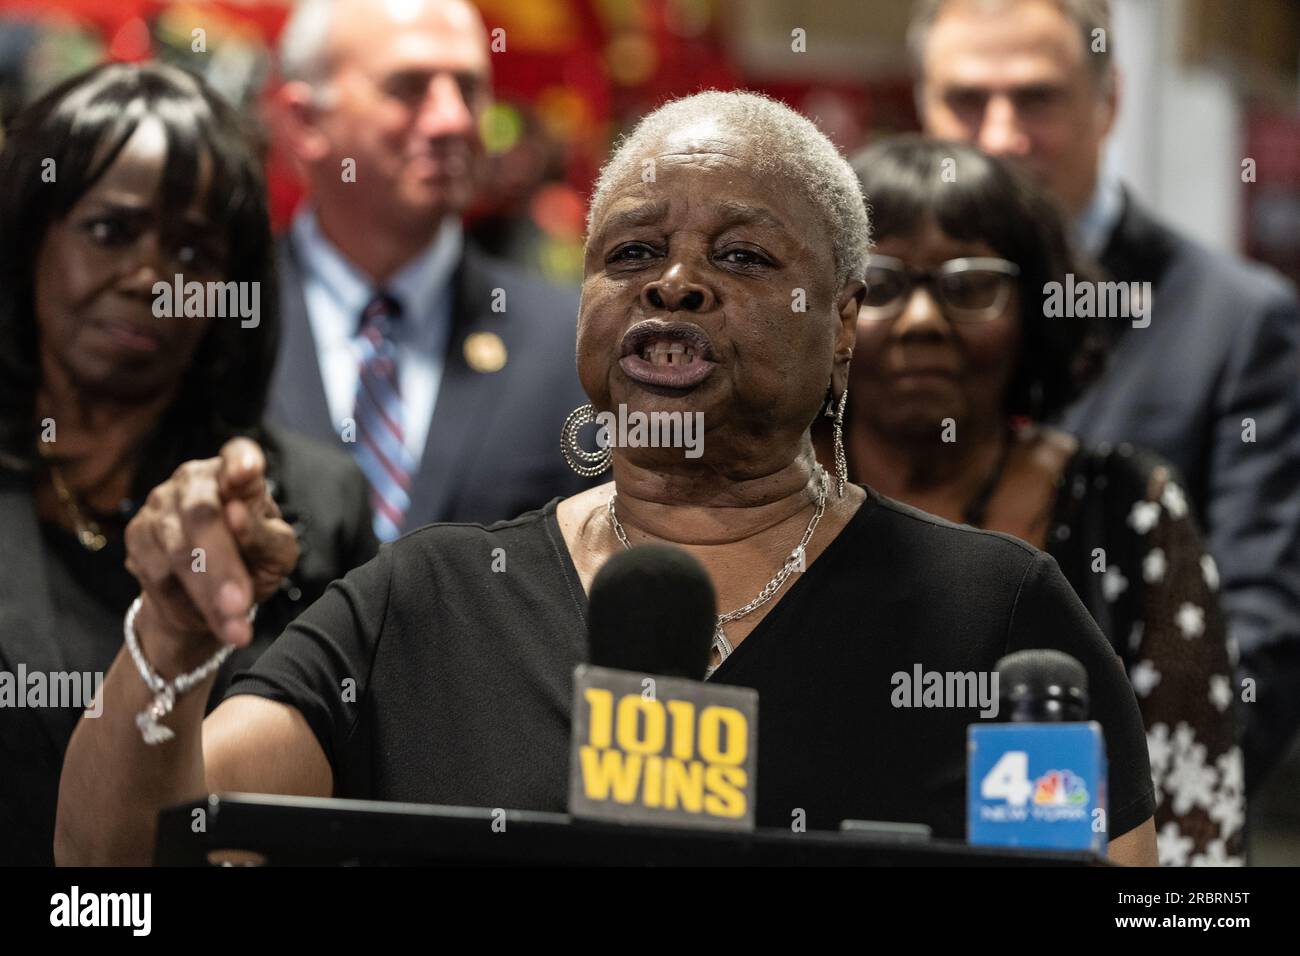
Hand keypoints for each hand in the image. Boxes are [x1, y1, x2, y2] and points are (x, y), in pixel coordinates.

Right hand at [125, 438, 298, 654]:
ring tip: (235, 628)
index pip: (238, 455)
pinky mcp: (136, 534)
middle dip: (222, 565)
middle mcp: (194, 479)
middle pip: (202, 514)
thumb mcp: (275, 552)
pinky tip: (209, 621)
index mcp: (237, 473)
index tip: (248, 473)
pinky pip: (155, 572)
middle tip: (240, 604)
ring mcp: (160, 503)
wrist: (209, 596)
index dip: (241, 462)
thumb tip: (237, 514)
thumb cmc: (253, 560)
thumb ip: (264, 534)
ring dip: (206, 595)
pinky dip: (183, 602)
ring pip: (177, 550)